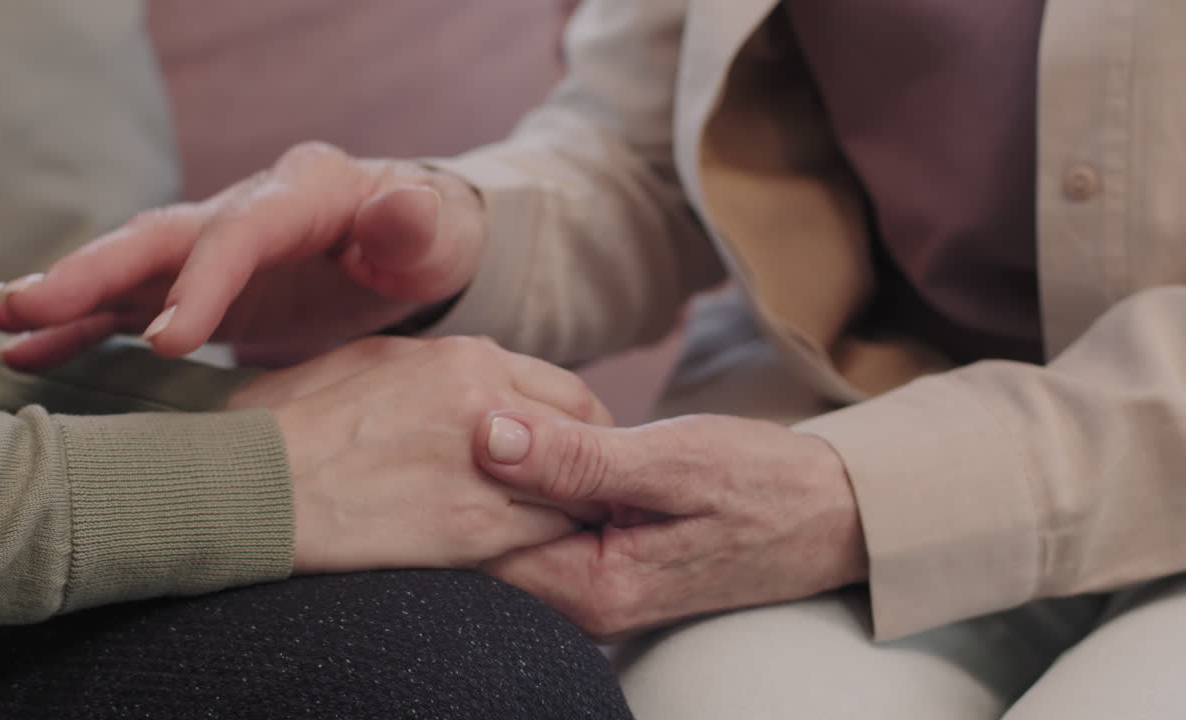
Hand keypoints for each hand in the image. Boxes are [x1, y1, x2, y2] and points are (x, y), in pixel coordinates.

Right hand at [0, 142, 485, 370]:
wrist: (413, 249)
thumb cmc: (428, 243)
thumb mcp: (436, 235)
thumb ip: (413, 225)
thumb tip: (404, 207)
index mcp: (302, 194)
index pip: (241, 233)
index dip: (203, 283)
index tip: (171, 343)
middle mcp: (245, 211)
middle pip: (161, 238)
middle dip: (93, 271)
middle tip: (24, 306)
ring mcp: (216, 248)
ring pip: (130, 267)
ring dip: (66, 294)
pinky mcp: (202, 286)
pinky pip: (134, 303)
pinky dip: (84, 326)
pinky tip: (27, 351)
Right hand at [229, 335, 612, 572]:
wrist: (254, 486)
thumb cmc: (290, 424)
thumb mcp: (366, 361)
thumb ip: (435, 365)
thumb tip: (471, 376)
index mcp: (465, 357)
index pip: (565, 391)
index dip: (575, 429)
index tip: (568, 454)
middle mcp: (489, 401)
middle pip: (587, 433)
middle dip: (588, 465)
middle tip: (578, 493)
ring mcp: (490, 465)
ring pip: (575, 489)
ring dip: (569, 508)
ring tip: (552, 527)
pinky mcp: (477, 526)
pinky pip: (548, 535)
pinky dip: (545, 545)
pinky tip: (523, 552)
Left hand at [473, 412, 867, 639]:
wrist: (831, 514)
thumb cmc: (763, 486)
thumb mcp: (674, 461)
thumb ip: (579, 459)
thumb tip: (488, 439)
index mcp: (591, 588)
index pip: (477, 546)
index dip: (454, 479)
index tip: (451, 417)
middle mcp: (583, 602)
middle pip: (486, 542)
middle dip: (470, 476)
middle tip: (466, 404)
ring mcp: (593, 585)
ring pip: (513, 529)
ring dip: (505, 473)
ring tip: (501, 413)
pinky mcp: (605, 562)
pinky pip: (545, 523)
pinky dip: (537, 480)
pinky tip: (542, 437)